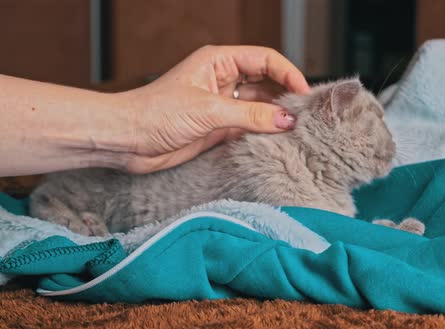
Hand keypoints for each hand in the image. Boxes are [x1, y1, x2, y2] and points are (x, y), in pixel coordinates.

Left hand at [121, 45, 309, 173]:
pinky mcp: (218, 127)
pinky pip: (249, 126)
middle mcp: (223, 79)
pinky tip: (277, 140)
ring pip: (260, 105)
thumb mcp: (208, 110)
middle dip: (286, 95)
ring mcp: (222, 104)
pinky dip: (263, 132)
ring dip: (276, 116)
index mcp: (219, 61)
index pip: (265, 59)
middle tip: (306, 113)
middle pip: (266, 81)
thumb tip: (286, 120)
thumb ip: (251, 115)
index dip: (288, 73)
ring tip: (296, 129)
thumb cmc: (154, 113)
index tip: (304, 93)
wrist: (126, 140)